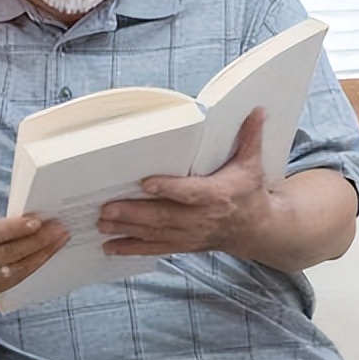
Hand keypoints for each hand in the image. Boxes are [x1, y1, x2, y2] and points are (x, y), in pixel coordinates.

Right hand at [0, 213, 69, 315]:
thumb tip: (18, 223)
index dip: (16, 228)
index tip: (38, 220)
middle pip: (11, 252)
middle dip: (39, 240)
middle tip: (60, 227)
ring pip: (17, 269)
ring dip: (42, 254)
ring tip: (60, 240)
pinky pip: (14, 281)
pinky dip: (31, 268)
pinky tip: (45, 256)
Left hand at [97, 107, 271, 257]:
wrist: (255, 229)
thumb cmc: (249, 193)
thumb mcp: (251, 164)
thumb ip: (250, 137)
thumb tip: (257, 110)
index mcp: (215, 195)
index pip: (189, 193)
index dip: (168, 189)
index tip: (146, 183)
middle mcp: (200, 218)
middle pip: (163, 216)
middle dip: (133, 213)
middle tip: (107, 208)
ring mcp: (189, 234)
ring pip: (154, 233)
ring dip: (126, 230)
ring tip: (102, 223)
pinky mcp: (182, 244)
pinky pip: (154, 248)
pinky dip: (131, 249)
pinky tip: (109, 246)